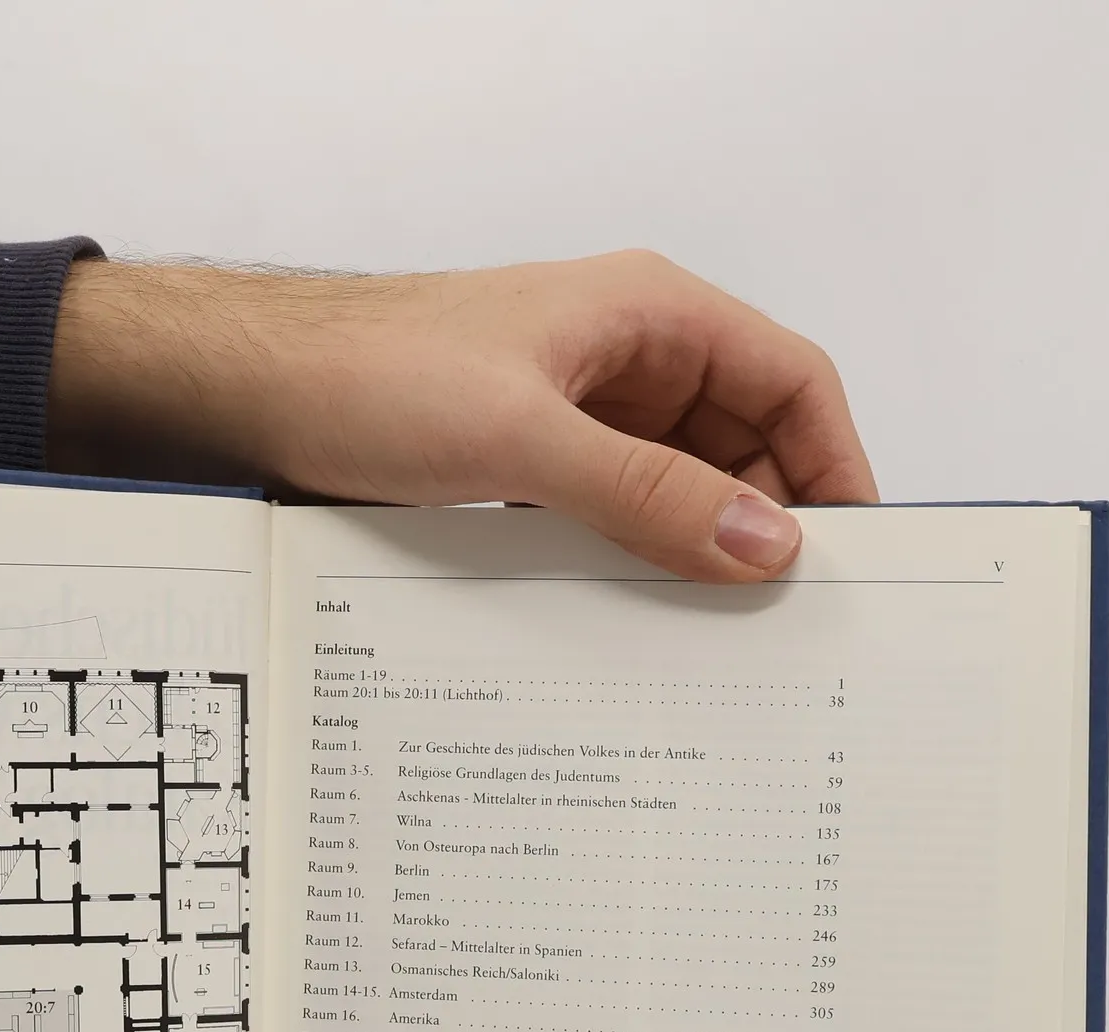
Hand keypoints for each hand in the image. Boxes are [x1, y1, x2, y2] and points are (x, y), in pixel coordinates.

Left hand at [47, 250, 875, 580]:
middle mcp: (628, 361)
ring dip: (697, 552)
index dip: (833, 464)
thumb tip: (763, 544)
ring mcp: (580, 415)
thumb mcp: (523, 439)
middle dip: (766, 523)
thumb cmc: (375, 375)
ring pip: (678, 489)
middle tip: (783, 623)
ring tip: (718, 637)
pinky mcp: (533, 466)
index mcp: (651, 316)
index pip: (790, 381)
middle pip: (743, 444)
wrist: (258, 390)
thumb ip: (646, 494)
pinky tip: (638, 622)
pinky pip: (614, 516)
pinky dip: (635, 562)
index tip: (850, 555)